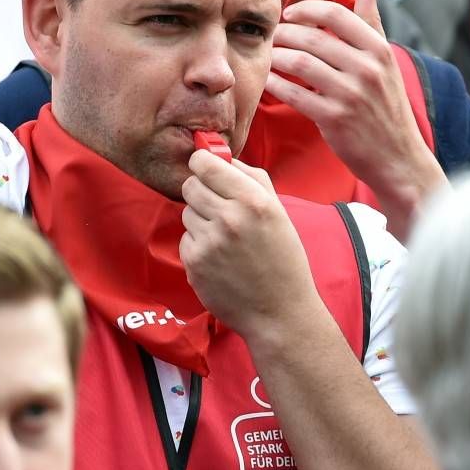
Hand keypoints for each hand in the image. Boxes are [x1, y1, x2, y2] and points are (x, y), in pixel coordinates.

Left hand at [180, 151, 322, 338]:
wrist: (280, 312)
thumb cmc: (283, 259)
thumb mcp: (278, 211)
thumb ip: (252, 178)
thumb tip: (222, 158)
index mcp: (253, 200)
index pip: (205, 164)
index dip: (201, 163)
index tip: (204, 168)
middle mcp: (229, 218)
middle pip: (190, 185)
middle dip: (201, 192)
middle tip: (217, 207)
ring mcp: (209, 241)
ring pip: (187, 212)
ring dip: (200, 220)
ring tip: (225, 238)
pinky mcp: (194, 263)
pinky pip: (185, 239)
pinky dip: (198, 244)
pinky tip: (219, 258)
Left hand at [265, 0, 444, 237]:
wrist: (398, 157)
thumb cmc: (387, 107)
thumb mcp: (387, 62)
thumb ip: (372, 23)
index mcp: (378, 50)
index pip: (336, 15)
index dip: (306, 9)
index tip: (289, 14)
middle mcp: (367, 69)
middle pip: (312, 38)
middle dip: (284, 34)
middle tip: (271, 37)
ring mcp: (351, 94)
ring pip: (300, 64)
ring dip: (276, 57)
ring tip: (268, 56)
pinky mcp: (335, 119)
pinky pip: (295, 94)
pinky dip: (276, 85)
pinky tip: (269, 81)